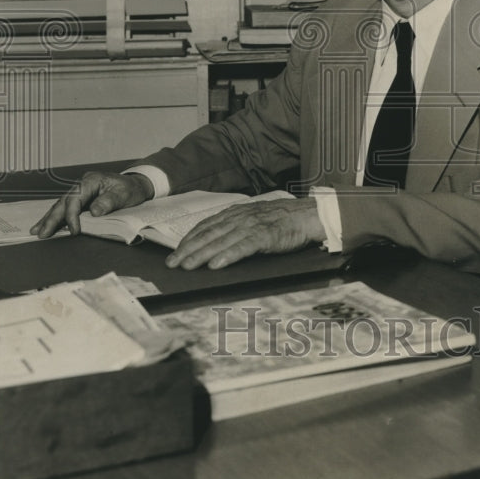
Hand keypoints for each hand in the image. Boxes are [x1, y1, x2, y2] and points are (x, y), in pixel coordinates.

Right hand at [30, 171, 153, 237]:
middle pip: (63, 202)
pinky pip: (65, 208)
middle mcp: (82, 184)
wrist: (136, 185)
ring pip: (61, 205)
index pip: (76, 199)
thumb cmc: (130, 189)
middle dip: (52, 218)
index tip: (74, 231)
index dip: (73, 216)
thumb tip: (94, 212)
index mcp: (91, 180)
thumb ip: (109, 202)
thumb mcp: (124, 194)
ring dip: (49, 219)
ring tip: (36, 231)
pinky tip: (45, 225)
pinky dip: (55, 217)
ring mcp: (80, 191)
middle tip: (42, 234)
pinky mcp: (81, 200)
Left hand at [165, 196, 324, 270]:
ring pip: (221, 241)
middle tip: (172, 264)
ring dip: (201, 254)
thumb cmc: (282, 220)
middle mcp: (240, 218)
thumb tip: (215, 243)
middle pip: (208, 234)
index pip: (205, 226)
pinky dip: (228, 255)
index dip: (188, 240)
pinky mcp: (265, 236)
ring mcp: (251, 226)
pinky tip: (216, 264)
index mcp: (235, 213)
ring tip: (188, 266)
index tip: (175, 253)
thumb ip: (235, 227)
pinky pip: (242, 246)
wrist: (307, 215)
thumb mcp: (254, 218)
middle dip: (188, 249)